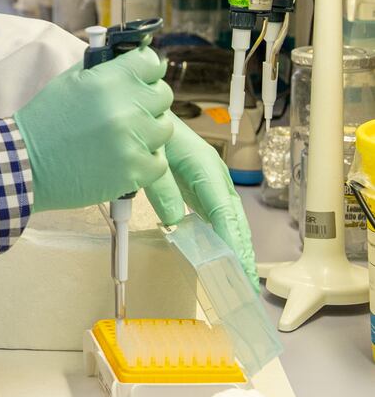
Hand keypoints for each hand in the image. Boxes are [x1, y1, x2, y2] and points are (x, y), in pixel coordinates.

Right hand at [13, 47, 177, 212]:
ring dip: (147, 130)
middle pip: (162, 94)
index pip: (151, 61)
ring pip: (164, 127)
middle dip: (147, 99)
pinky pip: (158, 160)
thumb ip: (104, 68)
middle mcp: (125, 108)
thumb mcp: (70, 81)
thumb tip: (130, 57)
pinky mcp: (134, 171)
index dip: (146, 67)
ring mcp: (132, 141)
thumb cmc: (45, 120)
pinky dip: (144, 159)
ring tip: (122, 135)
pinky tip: (123, 156)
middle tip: (127, 108)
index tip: (140, 74)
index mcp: (108, 80)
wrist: (26, 162)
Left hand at [144, 113, 258, 288]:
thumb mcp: (152, 158)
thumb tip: (175, 221)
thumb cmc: (151, 132)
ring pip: (229, 218)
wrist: (148, 112)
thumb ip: (161, 188)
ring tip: (241, 277)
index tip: (238, 267)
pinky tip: (223, 254)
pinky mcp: (203, 185)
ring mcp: (212, 180)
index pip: (224, 211)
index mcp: (205, 167)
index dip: (233, 241)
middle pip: (234, 218)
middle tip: (246, 284)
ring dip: (237, 246)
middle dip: (242, 251)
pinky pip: (218, 214)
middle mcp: (215, 175)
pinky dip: (224, 235)